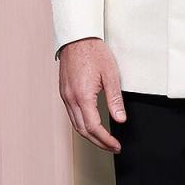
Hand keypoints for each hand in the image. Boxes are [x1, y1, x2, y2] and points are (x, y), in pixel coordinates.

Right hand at [58, 37, 125, 151]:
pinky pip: (72, 115)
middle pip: (83, 130)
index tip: (116, 146)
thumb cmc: (94, 52)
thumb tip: (120, 119)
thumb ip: (115, 100)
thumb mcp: (111, 75)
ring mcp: (65, 96)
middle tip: (113, 147)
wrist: (77, 37)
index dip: (106, 140)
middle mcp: (70, 98)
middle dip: (98, 142)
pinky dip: (82, 125)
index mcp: (82, 96)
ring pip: (75, 124)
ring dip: (90, 135)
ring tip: (105, 140)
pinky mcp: (64, 92)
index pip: (94, 127)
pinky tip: (92, 126)